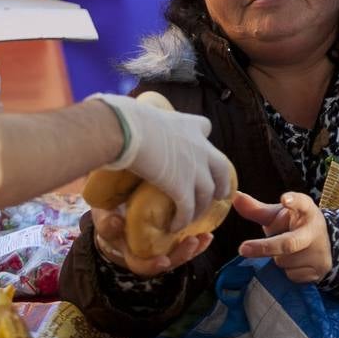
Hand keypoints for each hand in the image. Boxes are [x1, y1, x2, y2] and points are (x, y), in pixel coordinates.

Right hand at [91, 93, 232, 232]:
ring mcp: (194, 169)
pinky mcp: (183, 188)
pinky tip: (175, 226)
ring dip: (201, 207)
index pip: (205, 128)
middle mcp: (200, 147)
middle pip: (221, 168)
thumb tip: (117, 111)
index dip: (203, 139)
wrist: (127, 130)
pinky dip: (183, 220)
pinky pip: (188, 210)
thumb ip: (140, 116)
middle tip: (215, 193)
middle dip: (221, 182)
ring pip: (208, 194)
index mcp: (188, 125)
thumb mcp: (143, 111)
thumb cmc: (127, 117)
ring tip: (193, 216)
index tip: (198, 145)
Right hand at [91, 207, 212, 276]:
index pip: (140, 266)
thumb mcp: (102, 214)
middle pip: (167, 262)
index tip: (163, 261)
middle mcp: (149, 253)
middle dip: (181, 255)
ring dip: (194, 248)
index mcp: (130, 252)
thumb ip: (106, 222)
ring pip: (180, 253)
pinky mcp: (173, 234)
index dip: (152, 265)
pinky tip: (208, 232)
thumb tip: (116, 222)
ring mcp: (163, 245)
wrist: (117, 203)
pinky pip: (186, 241)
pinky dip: (198, 239)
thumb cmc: (109, 211)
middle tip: (191, 241)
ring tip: (205, 237)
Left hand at [234, 191, 331, 283]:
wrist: (323, 245)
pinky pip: (291, 274)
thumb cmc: (293, 225)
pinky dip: (287, 270)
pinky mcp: (318, 270)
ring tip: (285, 251)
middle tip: (242, 249)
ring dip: (277, 258)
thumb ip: (255, 209)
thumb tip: (233, 197)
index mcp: (306, 211)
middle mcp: (315, 230)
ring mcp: (319, 252)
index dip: (294, 201)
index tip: (284, 199)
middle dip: (265, 247)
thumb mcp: (277, 216)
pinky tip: (295, 263)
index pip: (302, 203)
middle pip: (288, 242)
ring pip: (284, 261)